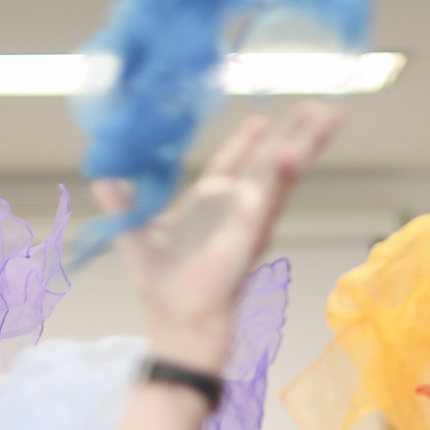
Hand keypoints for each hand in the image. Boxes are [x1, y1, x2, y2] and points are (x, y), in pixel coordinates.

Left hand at [95, 102, 342, 370]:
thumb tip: (101, 173)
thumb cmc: (162, 288)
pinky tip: (294, 151)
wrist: (177, 323)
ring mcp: (251, 218)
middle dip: (296, 132)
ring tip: (328, 115)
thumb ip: (120, 201)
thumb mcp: (133, 232)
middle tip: (320, 106)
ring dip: (306, 142)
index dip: (247, 140)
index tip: (262, 118)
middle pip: (272, 160)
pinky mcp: (254, 231)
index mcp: (210, 204)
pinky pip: (271, 196)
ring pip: (284, 171)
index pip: (235, 163)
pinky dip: (283, 173)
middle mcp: (238, 207)